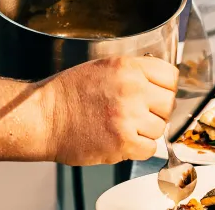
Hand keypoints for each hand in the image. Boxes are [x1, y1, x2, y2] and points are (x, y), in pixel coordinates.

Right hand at [44, 56, 177, 165]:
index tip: (158, 94)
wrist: (44, 117)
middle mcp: (132, 88)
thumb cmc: (69, 93)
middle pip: (169, 103)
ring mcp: (128, 116)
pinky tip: (121, 140)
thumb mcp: (104, 67)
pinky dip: (138, 148)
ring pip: (160, 128)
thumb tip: (162, 84)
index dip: (165, 88)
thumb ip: (135, 72)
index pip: (170, 76)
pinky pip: (149, 148)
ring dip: (146, 131)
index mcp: (127, 67)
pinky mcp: (123, 141)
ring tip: (124, 126)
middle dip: (157, 110)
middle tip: (139, 114)